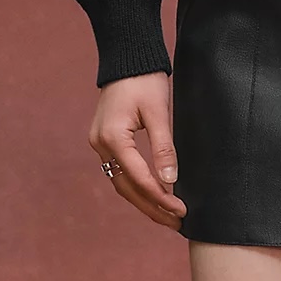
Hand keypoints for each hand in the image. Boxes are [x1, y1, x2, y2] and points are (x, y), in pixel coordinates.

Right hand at [89, 71, 185, 228]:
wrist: (127, 58)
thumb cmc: (145, 80)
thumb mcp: (158, 111)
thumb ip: (163, 146)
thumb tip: (170, 180)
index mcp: (113, 138)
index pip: (138, 178)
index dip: (160, 198)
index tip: (181, 210)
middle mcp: (101, 145)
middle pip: (127, 187)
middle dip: (152, 207)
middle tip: (176, 222)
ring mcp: (99, 144)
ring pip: (121, 182)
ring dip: (144, 200)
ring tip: (167, 216)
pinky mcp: (105, 141)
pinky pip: (120, 171)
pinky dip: (136, 186)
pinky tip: (152, 195)